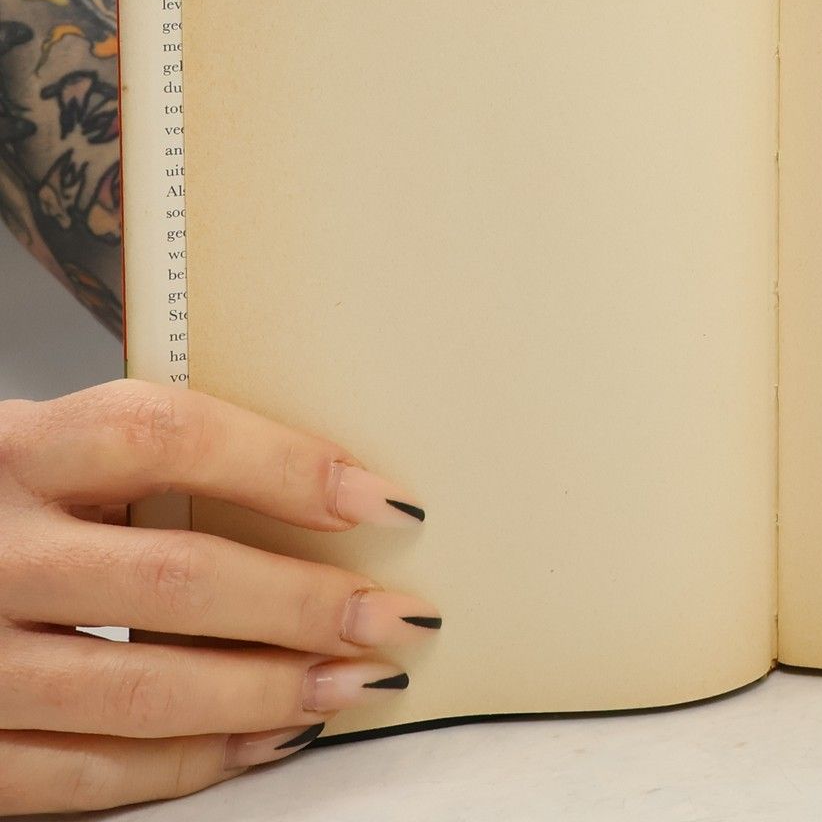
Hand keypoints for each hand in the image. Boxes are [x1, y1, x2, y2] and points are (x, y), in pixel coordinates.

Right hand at [0, 381, 437, 812]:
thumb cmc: (0, 507)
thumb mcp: (52, 455)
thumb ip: (151, 463)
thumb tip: (325, 489)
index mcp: (17, 451)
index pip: (166, 437)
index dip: (283, 467)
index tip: (379, 500)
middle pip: (174, 579)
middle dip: (304, 605)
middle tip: (392, 615)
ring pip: (143, 690)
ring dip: (268, 692)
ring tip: (351, 683)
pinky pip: (89, 773)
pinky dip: (194, 761)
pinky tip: (266, 739)